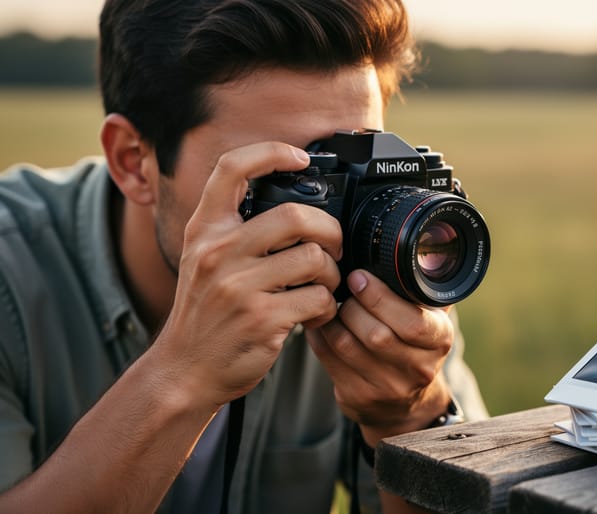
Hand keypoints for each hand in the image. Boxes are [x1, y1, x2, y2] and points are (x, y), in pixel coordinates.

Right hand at [153, 142, 342, 408]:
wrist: (184, 370)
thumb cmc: (205, 314)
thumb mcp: (204, 260)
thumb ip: (237, 230)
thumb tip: (298, 207)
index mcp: (205, 231)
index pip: (231, 169)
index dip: (270, 153)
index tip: (300, 158)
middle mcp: (218, 252)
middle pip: (295, 215)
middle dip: (329, 230)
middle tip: (332, 247)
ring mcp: (239, 286)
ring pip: (314, 258)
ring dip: (332, 273)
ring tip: (323, 286)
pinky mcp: (262, 318)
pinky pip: (318, 299)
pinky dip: (327, 307)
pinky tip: (314, 314)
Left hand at [307, 270, 453, 444]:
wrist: (405, 405)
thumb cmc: (415, 345)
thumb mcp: (432, 316)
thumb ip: (425, 286)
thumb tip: (419, 246)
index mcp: (439, 340)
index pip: (412, 322)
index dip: (381, 298)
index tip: (360, 276)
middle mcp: (418, 368)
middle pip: (377, 335)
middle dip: (353, 305)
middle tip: (344, 286)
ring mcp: (388, 387)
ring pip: (347, 346)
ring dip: (332, 318)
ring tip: (329, 301)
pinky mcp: (359, 397)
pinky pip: (329, 360)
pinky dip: (319, 335)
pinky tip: (321, 321)